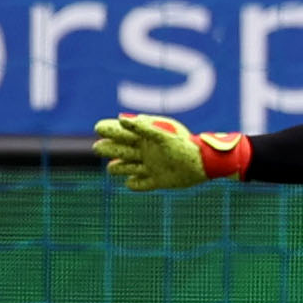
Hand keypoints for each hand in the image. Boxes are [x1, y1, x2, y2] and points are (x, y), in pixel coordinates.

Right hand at [92, 114, 247, 191]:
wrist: (203, 165)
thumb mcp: (163, 135)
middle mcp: (146, 151)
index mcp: (146, 137)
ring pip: (126, 167)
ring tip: (114, 166)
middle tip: (99, 147)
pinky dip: (134, 184)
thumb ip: (143, 127)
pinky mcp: (157, 180)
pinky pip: (140, 184)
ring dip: (118, 167)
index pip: (122, 132)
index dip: (109, 129)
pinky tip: (131, 182)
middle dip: (108, 148)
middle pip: (119, 149)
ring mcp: (150, 166)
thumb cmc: (184, 146)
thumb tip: (121, 119)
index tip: (98, 127)